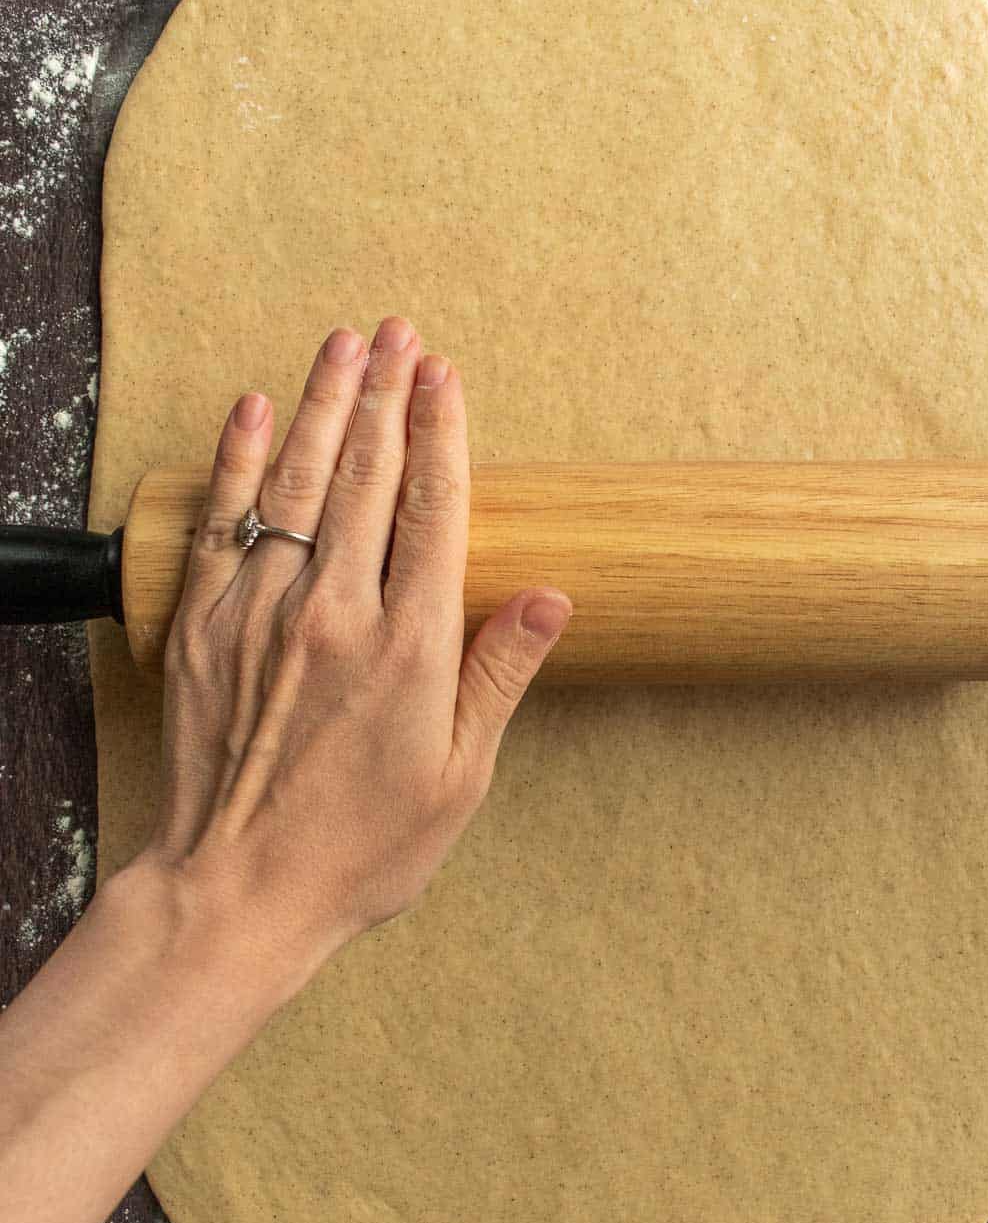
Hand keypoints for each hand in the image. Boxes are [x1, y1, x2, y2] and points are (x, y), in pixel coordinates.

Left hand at [143, 317, 570, 966]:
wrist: (237, 891)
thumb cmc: (361, 849)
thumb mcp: (458, 777)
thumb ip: (498, 676)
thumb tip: (550, 597)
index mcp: (407, 648)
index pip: (431, 511)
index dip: (440, 434)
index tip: (446, 375)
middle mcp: (332, 614)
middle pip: (364, 478)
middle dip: (383, 395)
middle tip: (398, 332)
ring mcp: (260, 614)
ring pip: (295, 484)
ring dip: (320, 405)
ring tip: (341, 344)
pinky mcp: (203, 627)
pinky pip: (223, 522)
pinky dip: (238, 461)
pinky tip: (254, 410)